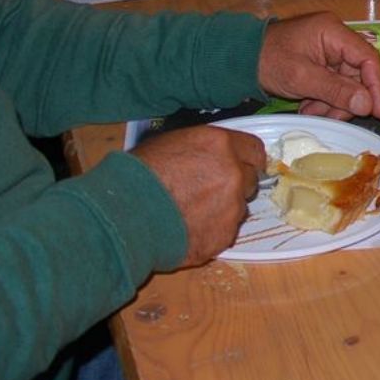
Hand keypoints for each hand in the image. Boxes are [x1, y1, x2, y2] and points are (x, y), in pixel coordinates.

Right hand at [132, 124, 266, 267]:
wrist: (124, 216)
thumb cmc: (138, 175)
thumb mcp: (169, 143)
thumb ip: (201, 149)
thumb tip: (208, 155)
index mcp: (221, 145)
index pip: (255, 151)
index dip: (247, 159)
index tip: (241, 166)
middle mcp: (234, 174)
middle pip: (250, 180)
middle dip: (235, 185)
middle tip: (208, 192)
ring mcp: (232, 208)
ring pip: (238, 208)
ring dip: (223, 210)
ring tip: (191, 213)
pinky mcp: (224, 236)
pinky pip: (225, 232)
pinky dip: (211, 232)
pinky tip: (187, 229)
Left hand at [257, 13, 379, 120]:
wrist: (237, 59)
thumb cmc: (267, 61)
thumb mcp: (301, 78)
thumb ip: (336, 90)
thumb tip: (368, 105)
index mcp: (333, 32)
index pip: (368, 59)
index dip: (376, 87)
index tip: (378, 112)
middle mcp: (335, 38)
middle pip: (358, 74)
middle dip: (347, 99)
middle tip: (333, 117)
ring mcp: (328, 50)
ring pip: (346, 83)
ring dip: (333, 103)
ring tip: (311, 113)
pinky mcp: (320, 62)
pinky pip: (332, 84)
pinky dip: (324, 99)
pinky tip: (308, 108)